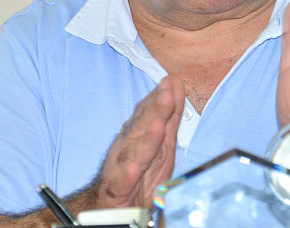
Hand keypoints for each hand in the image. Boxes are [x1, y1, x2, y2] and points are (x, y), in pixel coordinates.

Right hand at [94, 75, 184, 208]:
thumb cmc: (139, 173)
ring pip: (134, 152)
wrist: (113, 207)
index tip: (172, 82)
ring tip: (158, 126)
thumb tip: (176, 87)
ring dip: (146, 139)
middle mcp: (128, 146)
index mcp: (138, 134)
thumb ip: (169, 116)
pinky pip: (122, 182)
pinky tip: (133, 169)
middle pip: (142, 127)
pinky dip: (127, 175)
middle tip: (167, 94)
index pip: (149, 112)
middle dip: (155, 110)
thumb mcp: (161, 142)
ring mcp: (121, 167)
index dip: (160, 97)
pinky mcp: (117, 190)